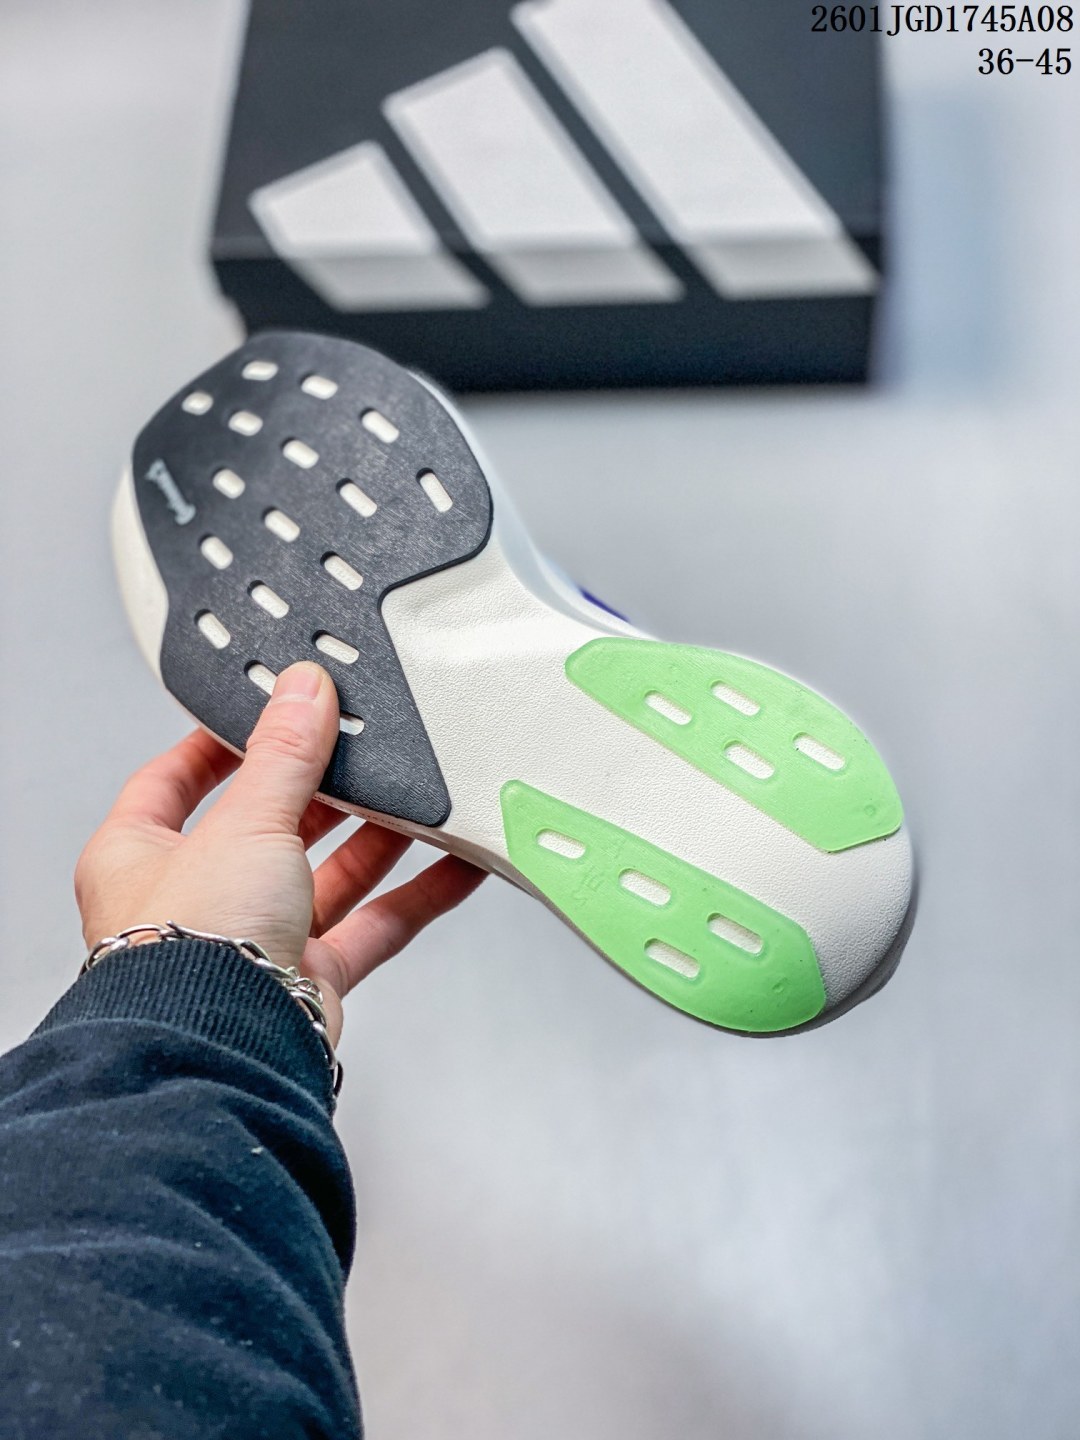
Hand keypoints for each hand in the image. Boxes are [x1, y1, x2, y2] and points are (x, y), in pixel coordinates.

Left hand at [74, 661, 485, 1044]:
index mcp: (139, 855)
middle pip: (265, 826)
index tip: (268, 714)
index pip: (175, 780)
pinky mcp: (308, 980)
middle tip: (363, 749)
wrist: (224, 1051)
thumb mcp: (243, 822)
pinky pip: (371, 926)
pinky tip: (454, 866)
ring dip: (376, 838)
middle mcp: (194, 901)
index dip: (222, 744)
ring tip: (420, 796)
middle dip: (321, 790)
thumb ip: (283, 755)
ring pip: (325, 876)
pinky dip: (415, 895)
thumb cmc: (190, 952)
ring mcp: (253, 942)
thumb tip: (301, 693)